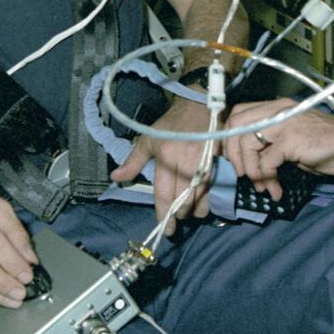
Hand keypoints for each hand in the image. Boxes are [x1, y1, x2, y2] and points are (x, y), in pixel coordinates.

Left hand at [110, 97, 215, 234]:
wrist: (198, 104)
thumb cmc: (171, 124)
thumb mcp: (148, 139)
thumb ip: (133, 161)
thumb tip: (116, 177)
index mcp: (166, 156)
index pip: (164, 193)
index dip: (164, 214)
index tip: (164, 228)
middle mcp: (186, 161)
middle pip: (183, 198)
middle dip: (179, 215)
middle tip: (175, 221)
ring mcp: (204, 161)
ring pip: (200, 195)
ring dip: (195, 210)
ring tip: (189, 215)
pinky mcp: (217, 160)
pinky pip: (213, 186)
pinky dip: (207, 199)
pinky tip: (203, 205)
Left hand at [224, 99, 333, 199]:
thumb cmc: (330, 147)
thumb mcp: (296, 138)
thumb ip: (272, 141)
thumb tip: (250, 159)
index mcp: (279, 106)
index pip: (239, 112)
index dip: (231, 137)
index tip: (236, 159)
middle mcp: (279, 109)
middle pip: (236, 123)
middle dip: (233, 152)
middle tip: (243, 173)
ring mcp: (285, 121)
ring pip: (246, 143)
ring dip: (250, 169)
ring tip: (262, 185)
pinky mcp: (292, 138)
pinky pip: (265, 161)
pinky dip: (266, 178)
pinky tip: (276, 189)